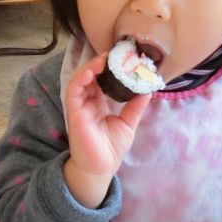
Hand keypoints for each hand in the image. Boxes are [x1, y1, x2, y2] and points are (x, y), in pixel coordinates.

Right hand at [62, 53, 150, 207]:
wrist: (101, 168)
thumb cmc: (111, 148)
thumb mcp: (128, 123)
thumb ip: (136, 106)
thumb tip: (148, 88)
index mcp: (99, 103)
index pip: (101, 79)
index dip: (109, 67)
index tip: (123, 57)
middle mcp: (88, 101)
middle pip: (91, 75)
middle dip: (101, 62)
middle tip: (115, 53)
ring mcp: (79, 106)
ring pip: (80, 79)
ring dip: (90, 67)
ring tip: (103, 58)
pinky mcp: (74, 112)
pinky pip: (73, 91)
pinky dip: (80, 79)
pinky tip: (91, 72)